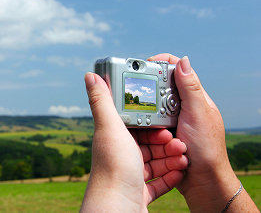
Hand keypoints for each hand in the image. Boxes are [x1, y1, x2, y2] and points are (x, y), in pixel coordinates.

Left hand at [80, 73, 187, 211]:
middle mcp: (119, 156)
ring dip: (172, 159)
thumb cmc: (113, 168)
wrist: (117, 210)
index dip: (153, 125)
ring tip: (185, 158)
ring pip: (155, 162)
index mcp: (113, 139)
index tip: (166, 125)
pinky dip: (170, 176)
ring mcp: (129, 175)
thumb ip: (102, 101)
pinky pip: (158, 182)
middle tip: (180, 144)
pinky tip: (181, 172)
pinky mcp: (138, 193)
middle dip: (167, 143)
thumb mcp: (109, 128)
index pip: (135, 126)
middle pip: (149, 144)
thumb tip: (90, 75)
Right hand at [148, 54, 257, 211]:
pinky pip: (152, 124)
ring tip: (149, 121)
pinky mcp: (167, 134)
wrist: (203, 181)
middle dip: (151, 91)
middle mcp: (185, 107)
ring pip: (154, 107)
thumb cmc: (206, 148)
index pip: (178, 71)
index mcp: (195, 98)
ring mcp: (176, 121)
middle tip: (141, 96)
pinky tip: (147, 131)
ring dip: (149, 112)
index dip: (162, 63)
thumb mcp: (197, 114)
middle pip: (162, 87)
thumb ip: (190, 88)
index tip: (144, 65)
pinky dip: (148, 126)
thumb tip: (183, 61)